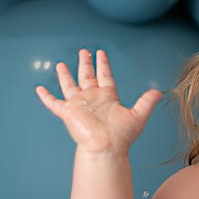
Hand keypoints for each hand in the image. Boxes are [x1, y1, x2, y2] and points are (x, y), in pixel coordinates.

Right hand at [36, 49, 163, 156]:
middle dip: (85, 64)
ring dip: (65, 75)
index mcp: (107, 97)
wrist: (106, 147)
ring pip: (69, 85)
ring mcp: (79, 105)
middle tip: (84, 51)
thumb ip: (147, 102)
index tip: (101, 53)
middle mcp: (92, 98)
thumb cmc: (121, 136)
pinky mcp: (67, 112)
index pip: (104, 76)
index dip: (103, 64)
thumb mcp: (138, 115)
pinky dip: (46, 96)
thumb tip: (159, 92)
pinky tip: (39, 89)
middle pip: (87, 76)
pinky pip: (53, 103)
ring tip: (61, 64)